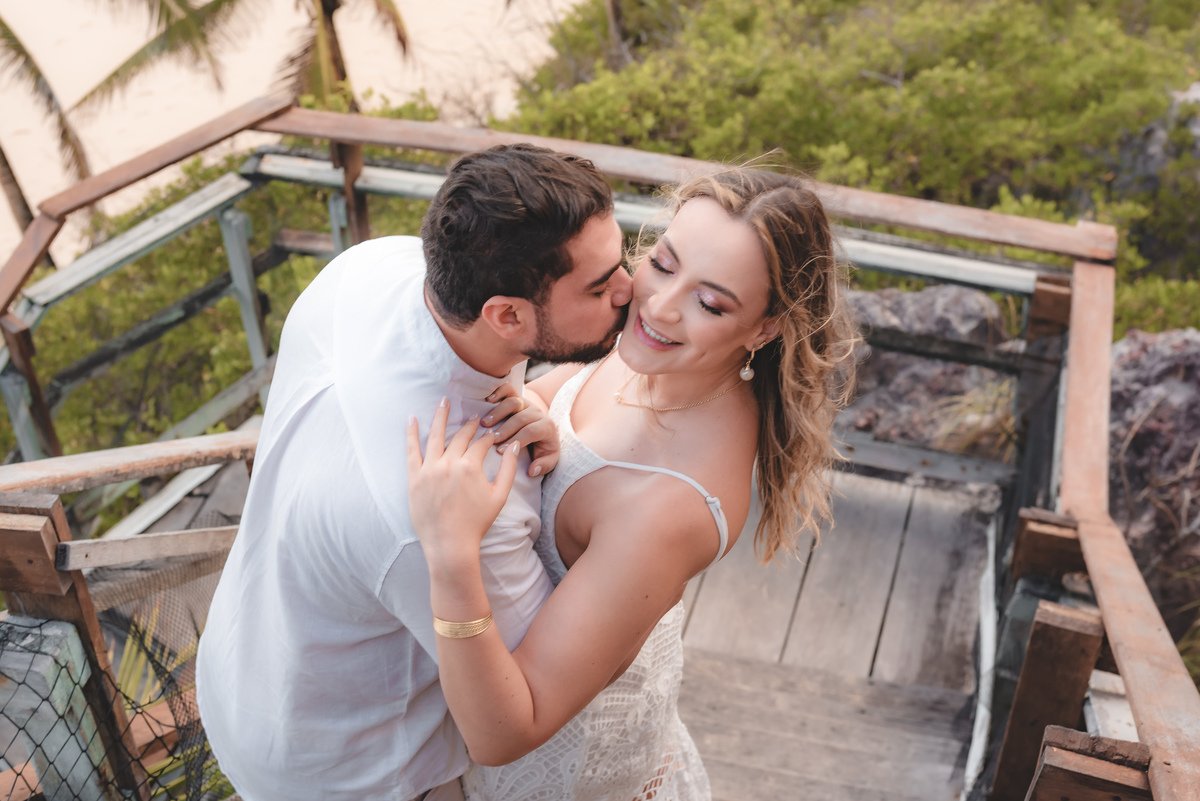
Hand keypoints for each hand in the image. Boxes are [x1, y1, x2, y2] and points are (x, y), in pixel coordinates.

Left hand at [407, 399, 520, 571]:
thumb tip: (514, 446)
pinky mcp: (414, 478)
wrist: (450, 545)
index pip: (481, 443)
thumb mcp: (500, 496)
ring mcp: (429, 470)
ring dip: (441, 416)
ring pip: (436, 436)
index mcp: (470, 467)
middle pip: (460, 437)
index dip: (489, 438)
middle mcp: (449, 463)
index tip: (492, 435)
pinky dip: (411, 434)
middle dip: (469, 425)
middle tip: (474, 416)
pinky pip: (412, 451)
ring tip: (444, 401)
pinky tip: (411, 419)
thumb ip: (509, 469)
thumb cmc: (477, 523)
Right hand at [483, 383, 559, 477]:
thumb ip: (543, 466)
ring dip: (498, 413)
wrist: (545, 432)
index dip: (515, 440)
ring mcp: (527, 403)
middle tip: (491, 439)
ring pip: (513, 402)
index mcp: (546, 427)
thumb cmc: (544, 448)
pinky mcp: (518, 396)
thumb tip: (532, 470)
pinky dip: (498, 391)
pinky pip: (509, 389)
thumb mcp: (549, 459)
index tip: (500, 451)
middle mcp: (537, 413)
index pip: (530, 432)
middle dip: (504, 429)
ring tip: (485, 424)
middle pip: (520, 418)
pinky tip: (487, 399)